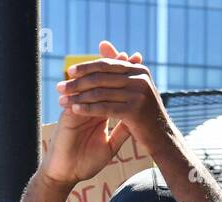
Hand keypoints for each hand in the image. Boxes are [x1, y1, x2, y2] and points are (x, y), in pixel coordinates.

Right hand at [41, 42, 141, 187]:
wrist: (65, 174)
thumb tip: (139, 119)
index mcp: (98, 113)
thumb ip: (122, 131)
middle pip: (101, 82)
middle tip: (130, 57)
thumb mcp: (110, 146)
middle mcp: (87, 107)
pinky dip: (91, 89)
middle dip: (114, 68)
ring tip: (120, 63)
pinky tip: (105, 81)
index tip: (139, 69)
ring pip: (91, 86)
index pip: (111, 91)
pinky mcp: (68, 114)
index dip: (123, 80)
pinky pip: (81, 97)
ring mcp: (77, 108)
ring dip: (104, 73)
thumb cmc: (85, 163)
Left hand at [55, 40, 174, 161]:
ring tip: (62, 101)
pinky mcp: (135, 111)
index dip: (86, 67)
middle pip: (101, 78)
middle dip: (78, 83)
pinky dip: (87, 108)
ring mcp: (139, 94)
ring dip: (78, 97)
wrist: (162, 138)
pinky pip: (105, 108)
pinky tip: (75, 110)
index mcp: (139, 70)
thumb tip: (103, 43)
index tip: (69, 71)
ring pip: (100, 93)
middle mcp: (141, 78)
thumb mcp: (133, 86)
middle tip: (59, 87)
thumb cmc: (144, 113)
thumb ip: (118, 67)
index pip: (107, 64)